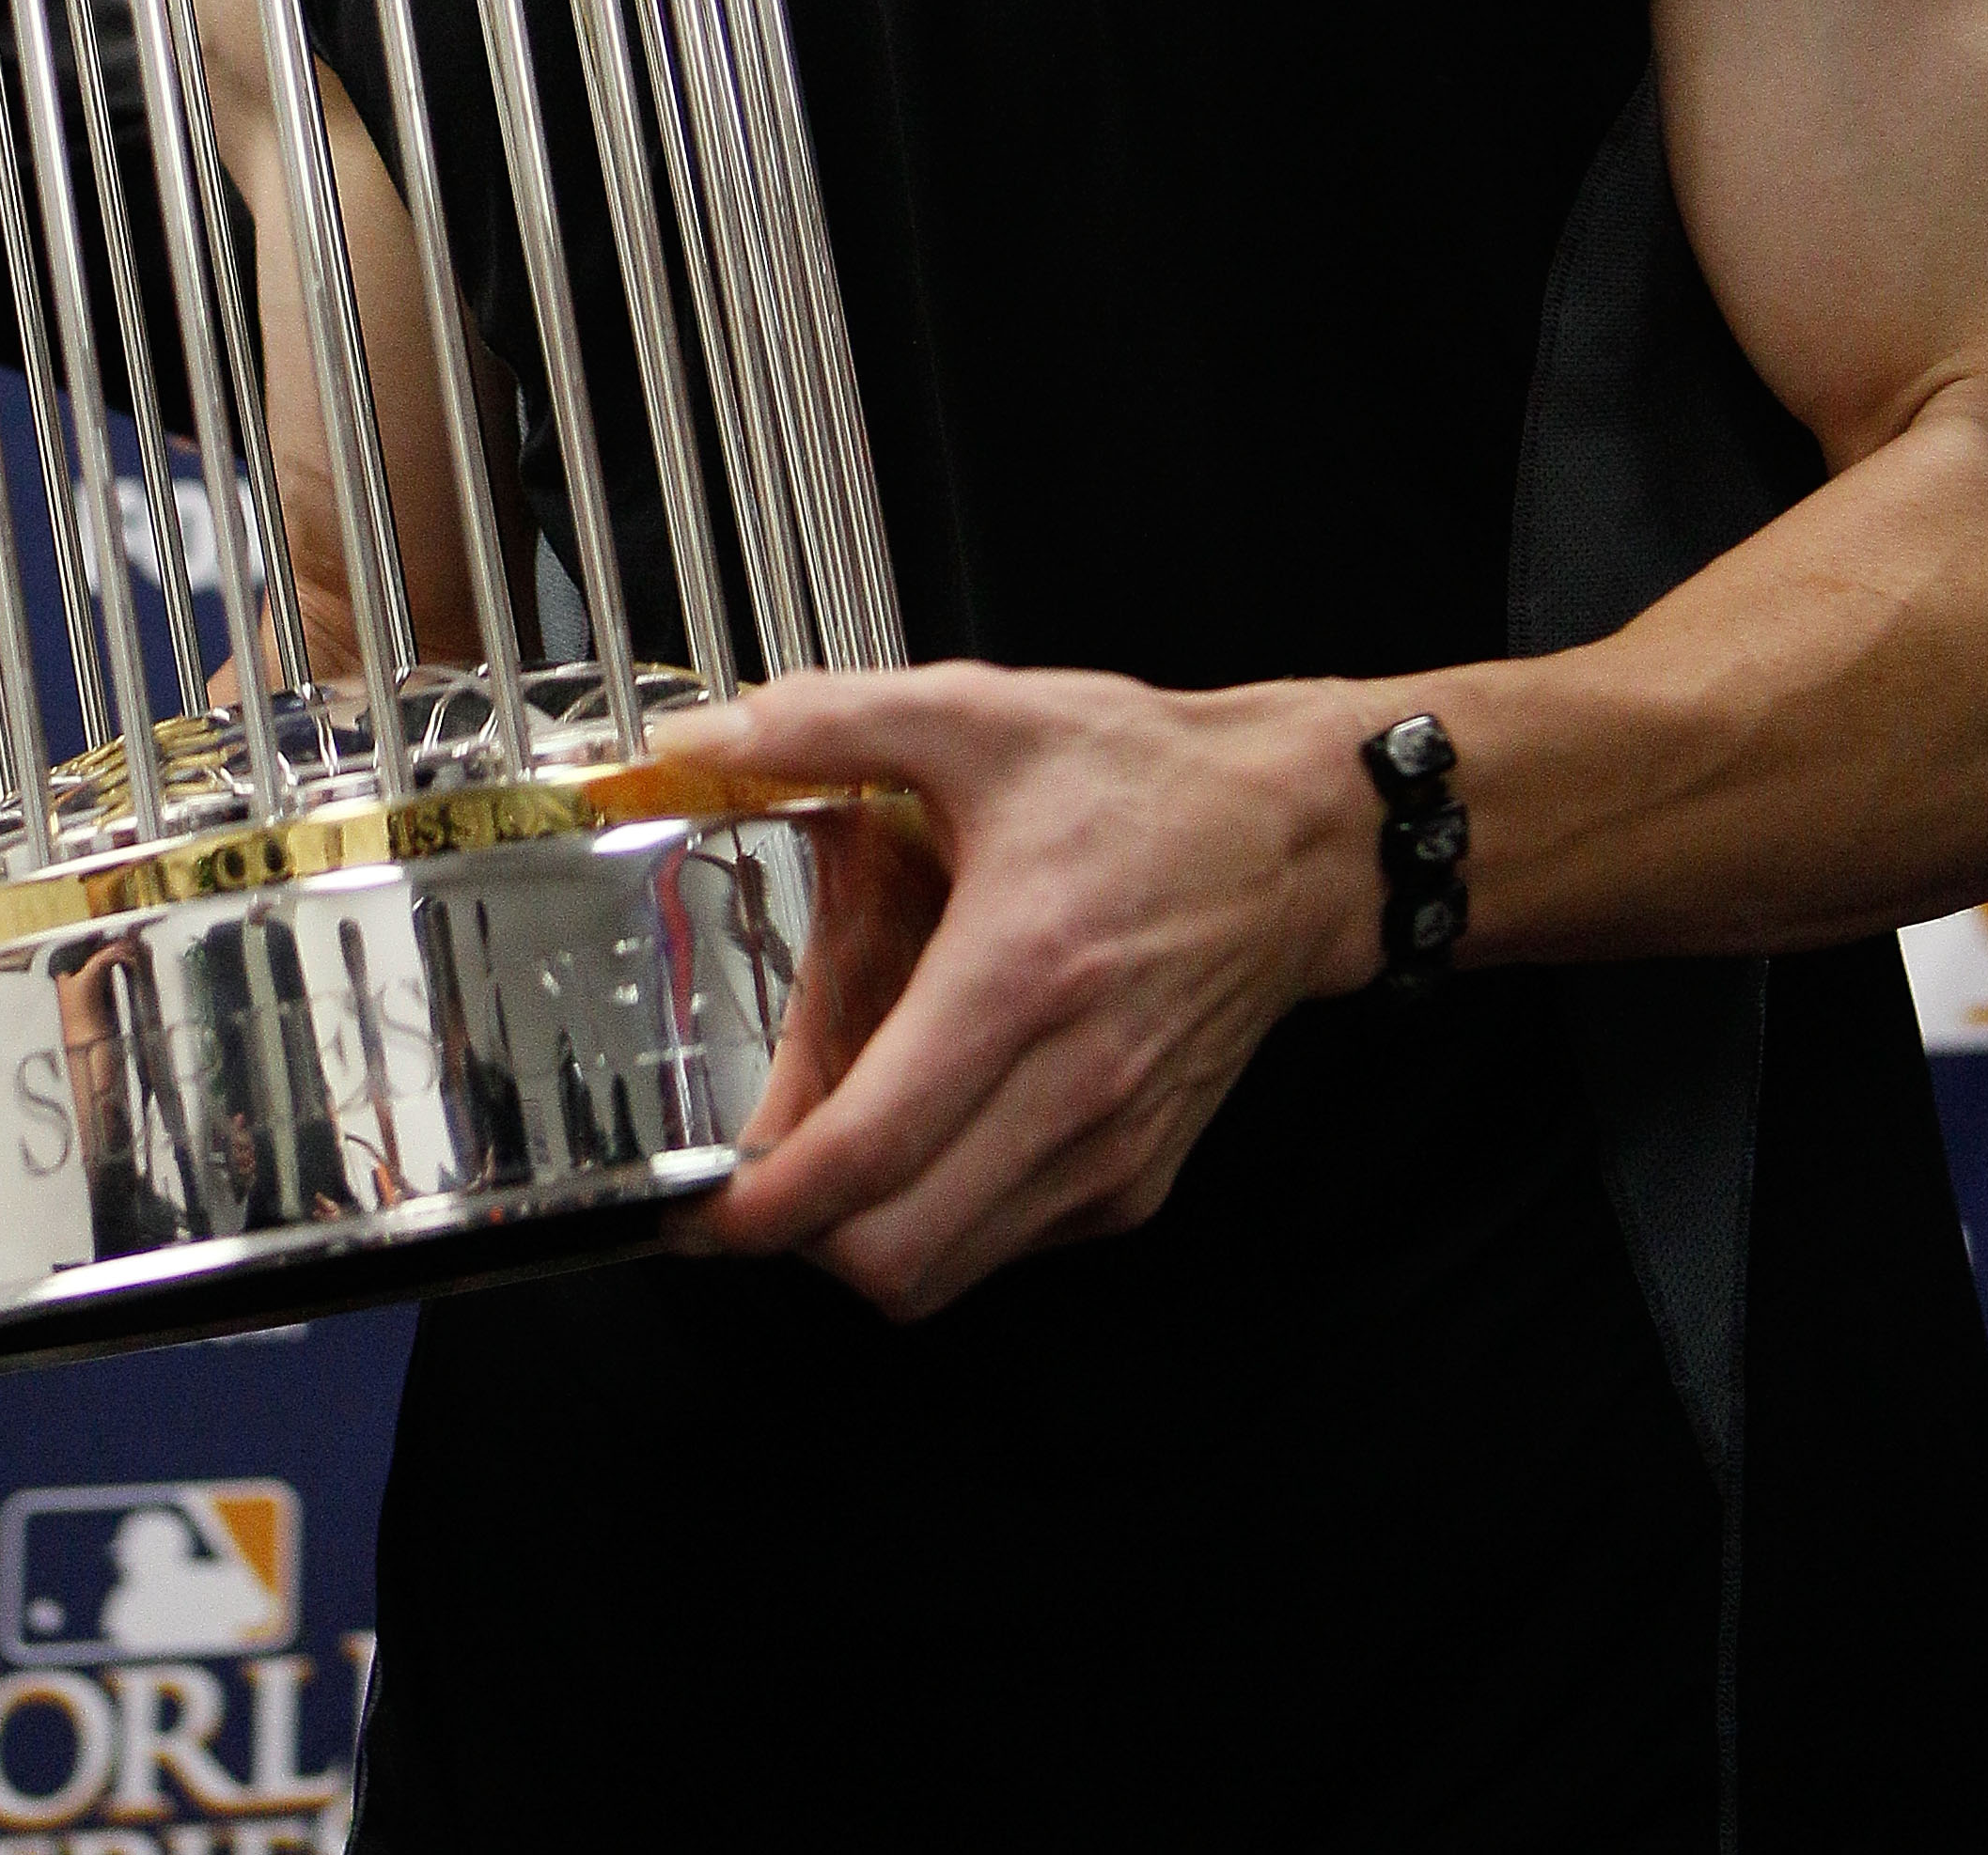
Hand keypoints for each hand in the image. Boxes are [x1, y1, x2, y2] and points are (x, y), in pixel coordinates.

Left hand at [658, 662, 1377, 1319]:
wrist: (1297, 837)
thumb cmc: (1146, 781)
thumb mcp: (981, 716)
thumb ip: (829, 722)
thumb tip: (699, 739)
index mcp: (1018, 974)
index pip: (870, 1151)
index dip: (763, 1205)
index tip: (690, 1204)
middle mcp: (1073, 1087)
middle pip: (893, 1254)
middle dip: (795, 1238)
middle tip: (743, 1173)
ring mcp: (1112, 1148)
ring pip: (945, 1271)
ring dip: (862, 1237)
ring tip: (826, 1147)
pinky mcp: (1137, 1177)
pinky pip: (1005, 1246)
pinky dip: (938, 1220)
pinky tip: (924, 1128)